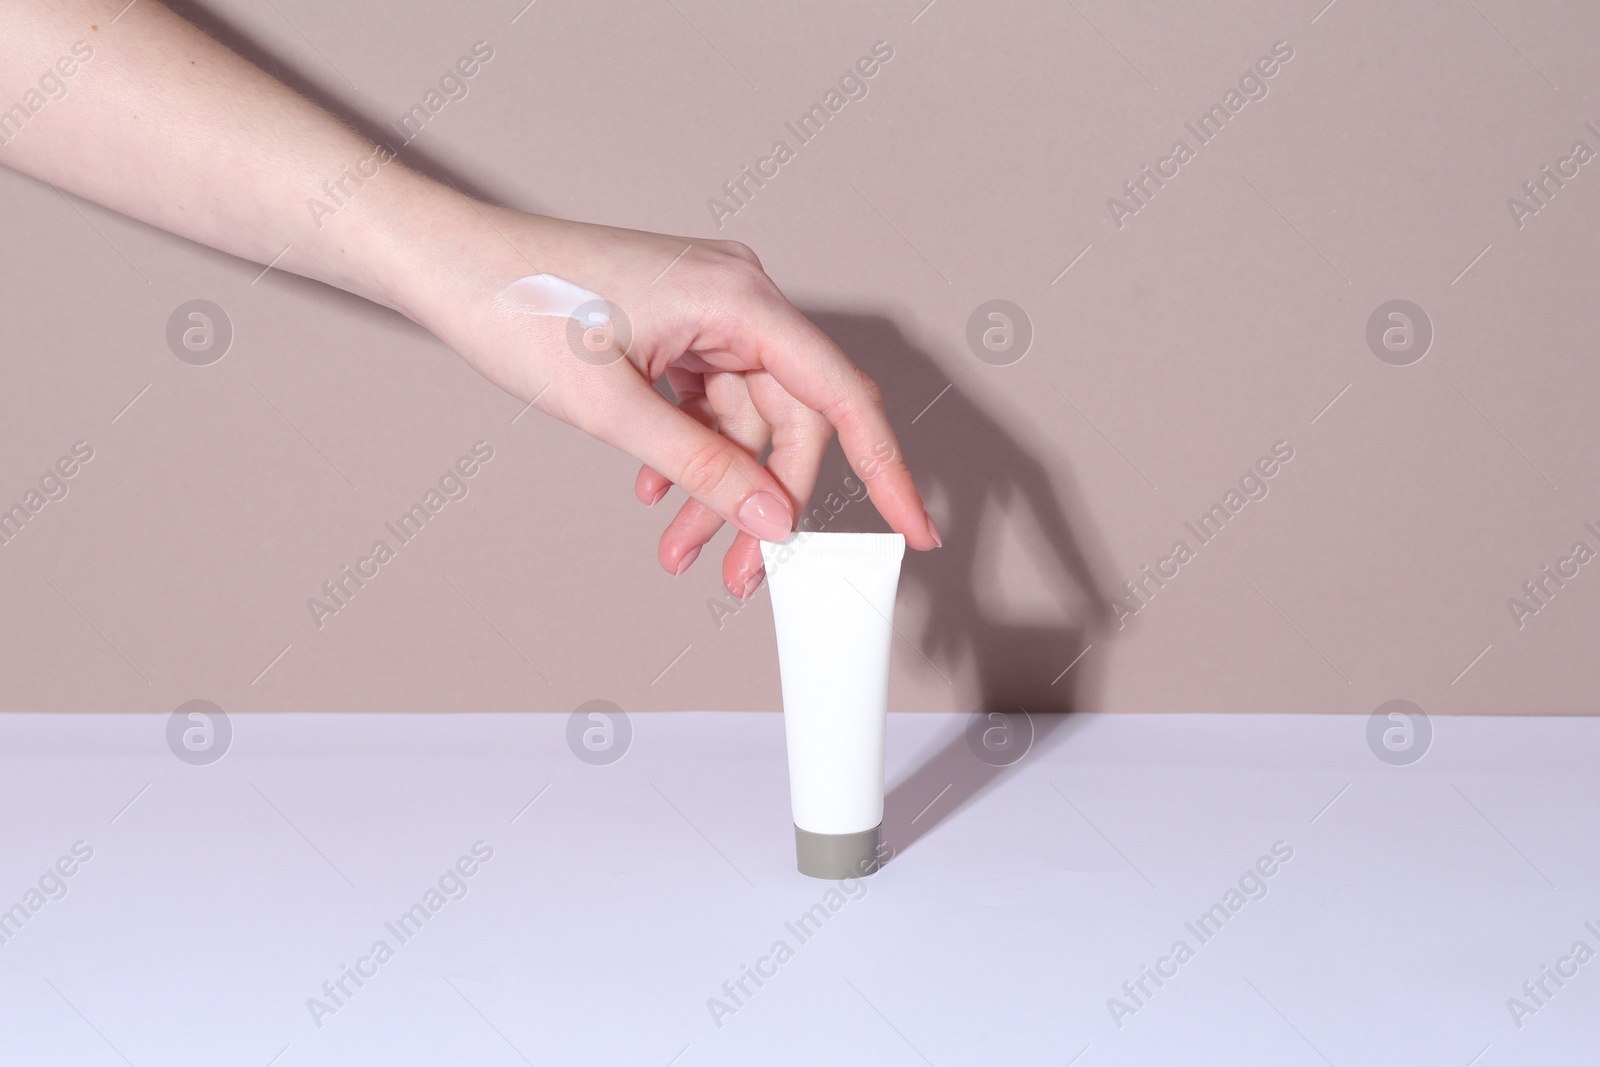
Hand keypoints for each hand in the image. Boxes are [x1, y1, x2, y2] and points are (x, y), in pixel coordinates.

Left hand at [399, 208, 941, 597]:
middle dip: (764, 503)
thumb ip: (702, 468)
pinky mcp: (678, 332)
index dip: (884, 470)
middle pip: (790, 422)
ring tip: (676, 549)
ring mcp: (707, 316)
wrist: (445, 263)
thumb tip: (773, 521)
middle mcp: (737, 300)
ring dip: (716, 491)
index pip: (841, 395)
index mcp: (740, 297)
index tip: (913, 530)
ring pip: (744, 425)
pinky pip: (708, 408)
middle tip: (737, 575)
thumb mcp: (613, 407)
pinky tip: (653, 494)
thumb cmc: (518, 307)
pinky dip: (688, 456)